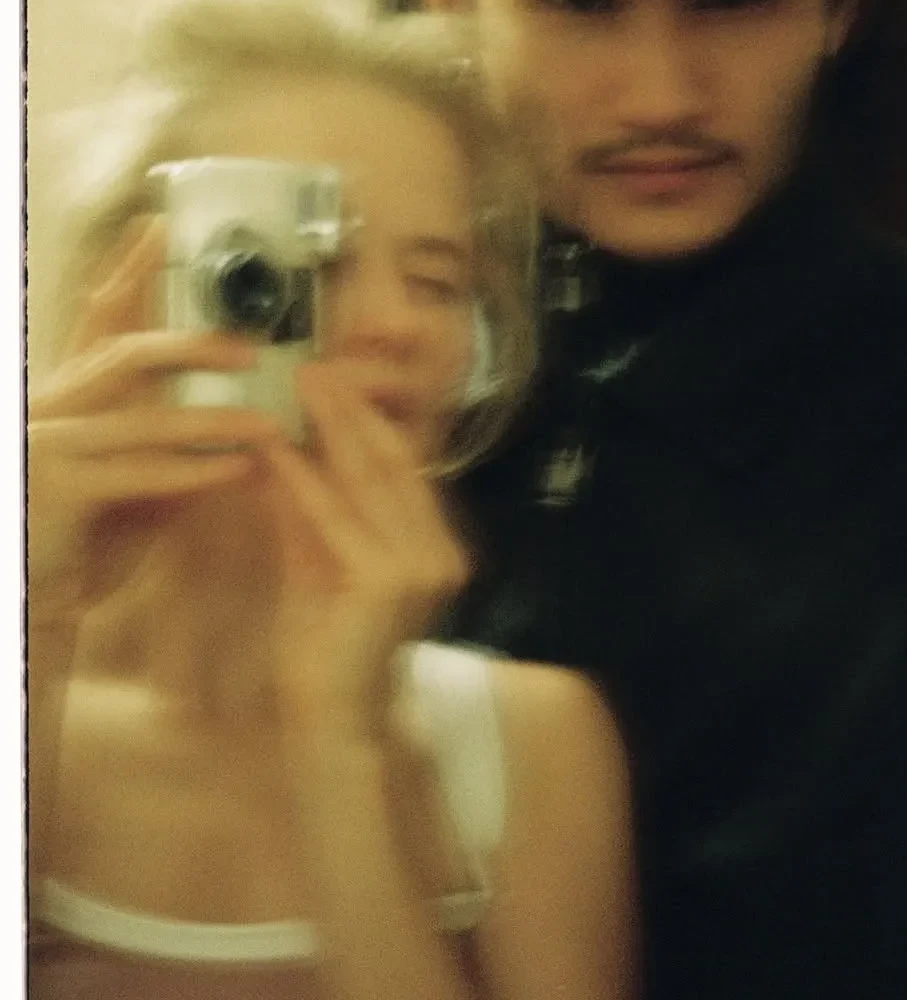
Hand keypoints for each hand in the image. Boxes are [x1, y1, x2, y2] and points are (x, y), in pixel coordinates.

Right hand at [28, 220, 284, 621]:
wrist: (37, 604)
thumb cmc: (87, 540)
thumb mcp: (135, 482)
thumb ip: (173, 444)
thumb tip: (241, 416)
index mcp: (70, 394)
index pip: (99, 319)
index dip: (129, 269)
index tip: (161, 226)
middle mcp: (53, 407)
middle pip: (124, 353)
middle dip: (191, 344)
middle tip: (252, 348)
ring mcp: (49, 444)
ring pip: (142, 417)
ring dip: (213, 421)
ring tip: (268, 425)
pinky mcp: (56, 489)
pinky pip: (136, 472)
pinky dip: (191, 471)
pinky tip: (236, 471)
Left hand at [259, 360, 470, 743]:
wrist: (336, 729)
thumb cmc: (326, 653)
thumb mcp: (319, 564)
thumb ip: (311, 511)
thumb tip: (286, 448)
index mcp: (434, 546)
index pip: (404, 464)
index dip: (368, 417)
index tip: (334, 376)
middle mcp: (440, 552)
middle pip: (393, 460)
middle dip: (350, 408)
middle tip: (314, 364)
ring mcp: (421, 567)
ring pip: (370, 479)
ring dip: (330, 427)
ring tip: (299, 385)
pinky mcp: (387, 582)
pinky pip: (339, 516)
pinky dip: (305, 479)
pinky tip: (277, 447)